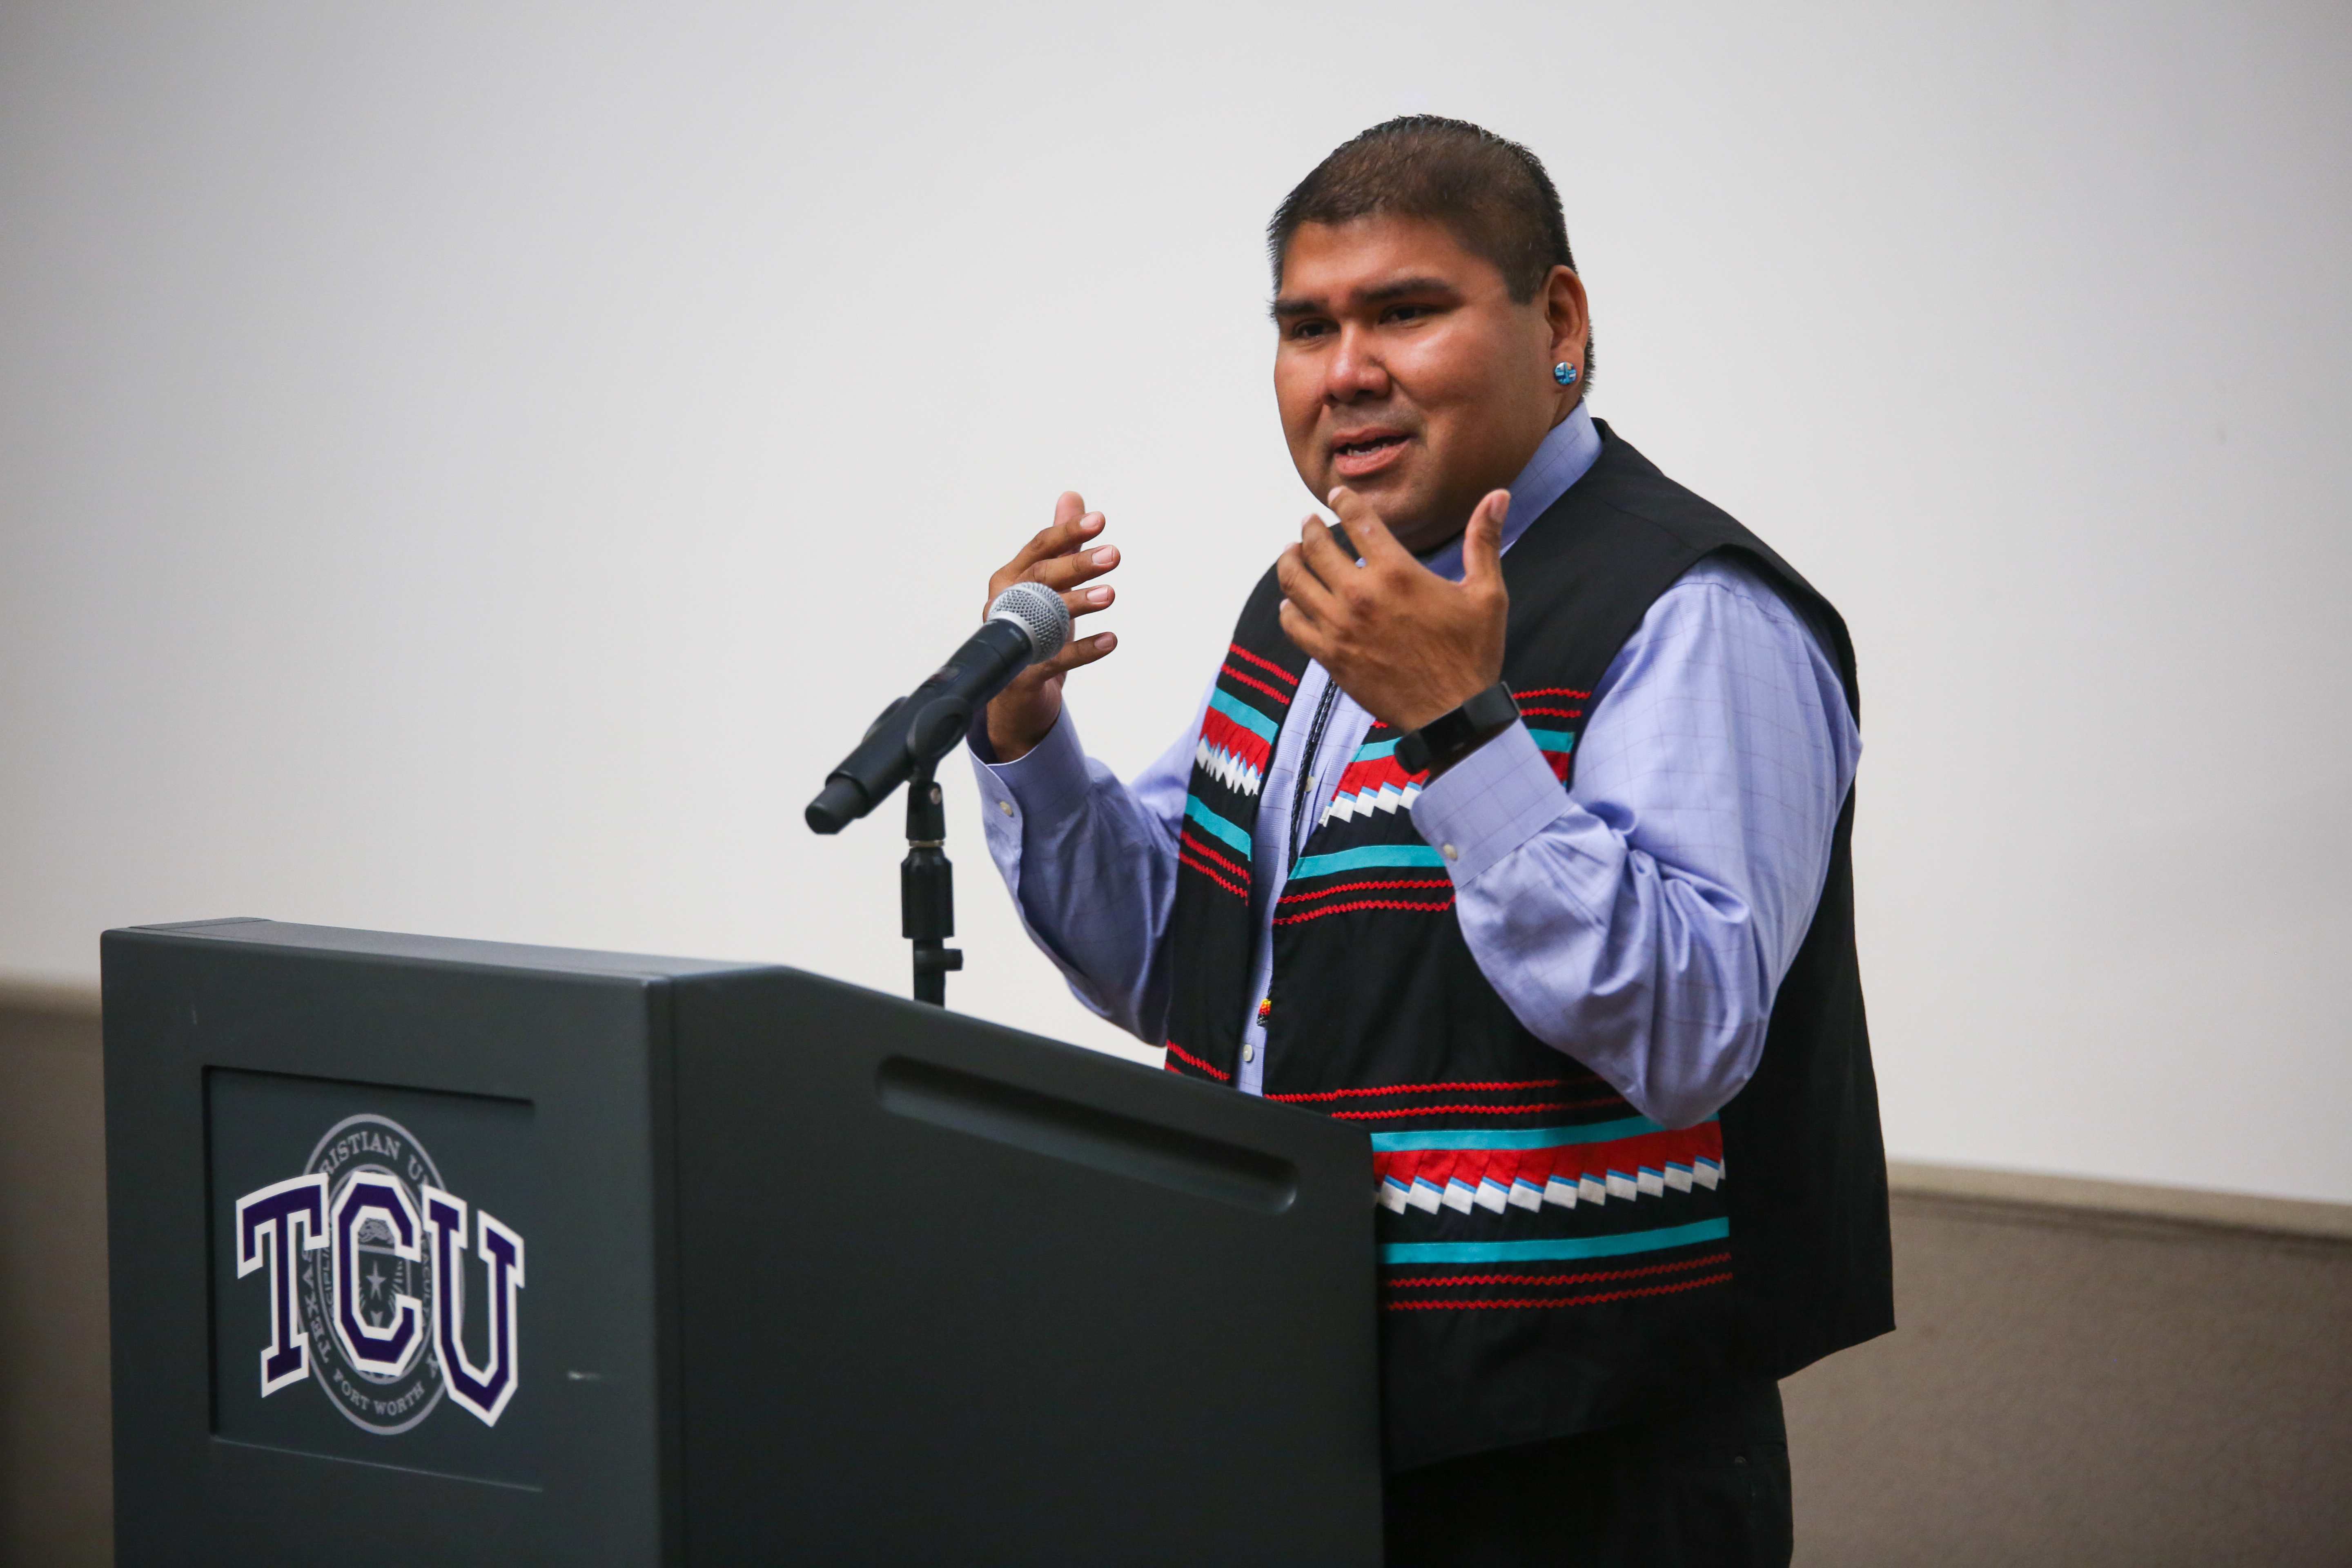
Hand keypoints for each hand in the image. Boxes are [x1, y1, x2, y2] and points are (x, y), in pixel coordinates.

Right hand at [982, 491, 1122, 760]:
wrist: (1015, 691)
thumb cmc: (1033, 628)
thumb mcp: (1049, 583)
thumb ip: (1061, 543)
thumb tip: (1072, 497)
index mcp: (1010, 578)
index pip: (1039, 548)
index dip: (1067, 533)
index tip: (1099, 520)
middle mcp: (1006, 604)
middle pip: (1041, 578)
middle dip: (1078, 564)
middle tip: (1114, 555)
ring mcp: (1012, 639)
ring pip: (1045, 616)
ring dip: (1079, 603)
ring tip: (1111, 594)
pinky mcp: (1023, 674)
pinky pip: (1056, 660)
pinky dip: (1084, 650)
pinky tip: (1111, 640)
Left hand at [1276, 486, 1509, 732]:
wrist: (1452, 714)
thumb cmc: (1472, 653)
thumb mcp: (1487, 595)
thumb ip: (1484, 541)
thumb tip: (1498, 495)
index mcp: (1397, 573)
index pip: (1359, 521)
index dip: (1344, 502)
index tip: (1337, 495)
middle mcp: (1361, 595)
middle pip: (1316, 547)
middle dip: (1310, 528)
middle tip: (1308, 522)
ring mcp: (1340, 627)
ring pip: (1295, 582)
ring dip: (1289, 561)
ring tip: (1290, 551)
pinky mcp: (1330, 656)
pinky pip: (1293, 625)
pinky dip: (1288, 609)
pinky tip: (1290, 603)